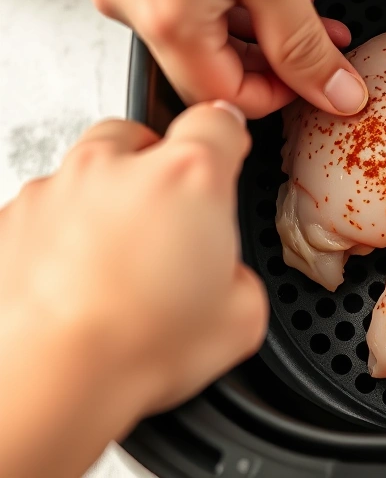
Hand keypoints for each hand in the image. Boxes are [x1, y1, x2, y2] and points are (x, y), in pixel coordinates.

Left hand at [0, 102, 265, 477]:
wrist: (53, 380)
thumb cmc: (139, 345)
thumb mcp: (243, 317)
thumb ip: (241, 275)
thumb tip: (227, 278)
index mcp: (189, 177)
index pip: (217, 123)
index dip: (226, 139)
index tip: (227, 155)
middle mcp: (119, 168)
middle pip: (143, 136)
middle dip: (156, 169)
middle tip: (168, 221)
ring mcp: (58, 188)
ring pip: (89, 169)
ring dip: (107, 200)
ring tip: (118, 261)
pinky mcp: (11, 218)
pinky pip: (45, 210)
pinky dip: (61, 233)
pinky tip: (76, 280)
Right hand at [59, 0, 366, 118]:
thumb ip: (304, 40)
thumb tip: (336, 92)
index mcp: (165, 26)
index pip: (227, 100)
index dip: (282, 96)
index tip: (321, 79)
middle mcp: (130, 6)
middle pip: (212, 63)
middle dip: (277, 56)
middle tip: (325, 40)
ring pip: (197, 21)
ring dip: (256, 19)